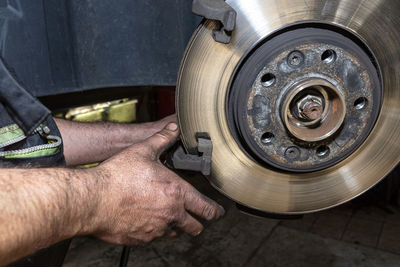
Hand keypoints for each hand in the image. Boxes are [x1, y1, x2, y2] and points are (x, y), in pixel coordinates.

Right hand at [88, 123, 224, 244]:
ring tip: (169, 215)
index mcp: (176, 193)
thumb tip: (173, 129)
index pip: (206, 208)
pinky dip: (156, 230)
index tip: (218, 212)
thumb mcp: (143, 151)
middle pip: (195, 227)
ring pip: (175, 233)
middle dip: (199, 222)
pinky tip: (147, 219)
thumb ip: (162, 139)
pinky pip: (155, 237)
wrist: (93, 200)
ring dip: (176, 226)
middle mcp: (170, 214)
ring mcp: (156, 229)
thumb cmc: (117, 177)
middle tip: (198, 218)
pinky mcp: (141, 239)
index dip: (215, 211)